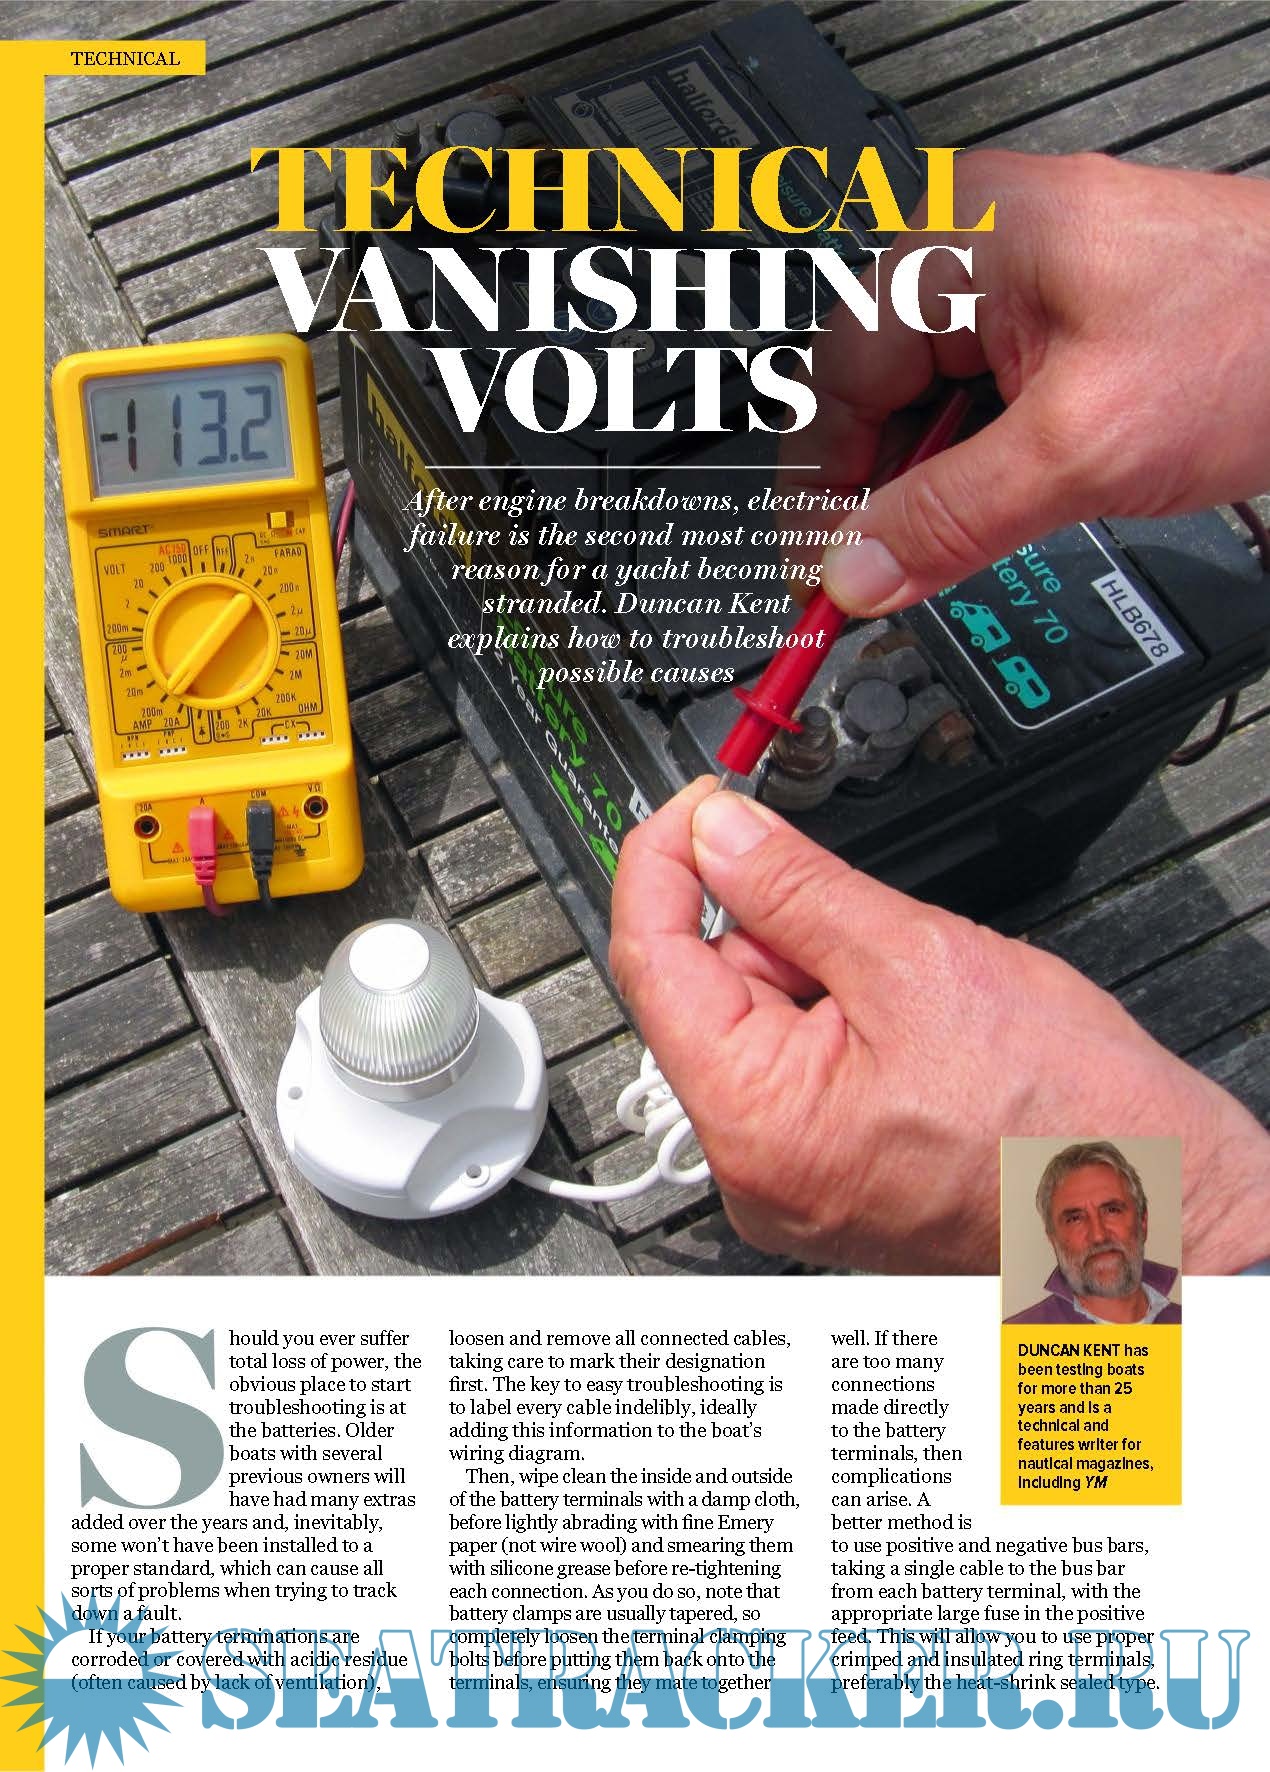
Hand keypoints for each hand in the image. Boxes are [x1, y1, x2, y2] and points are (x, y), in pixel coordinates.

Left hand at [610, 782, 1269, 1273]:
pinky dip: (842, 1019)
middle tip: (870, 924)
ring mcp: (790, 1178)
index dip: (665, 863)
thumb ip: (795, 889)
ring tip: (923, 1001)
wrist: (1153, 1209)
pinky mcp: (828, 1174)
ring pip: (759, 1023)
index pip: (651, 960)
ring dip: (821, 975)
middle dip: (775, 930)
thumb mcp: (918, 961)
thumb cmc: (1065, 1120)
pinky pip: (797, 1067)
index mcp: (756, 1120)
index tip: (697, 806)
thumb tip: (719, 833)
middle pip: (705, 992)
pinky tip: (917, 1032)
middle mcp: (755, 1167)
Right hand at [781, 151, 1269, 614]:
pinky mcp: (1064, 320)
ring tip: (966, 538)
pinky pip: (987, 403)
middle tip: (886, 578)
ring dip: (938, 486)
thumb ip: (951, 520)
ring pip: (933, 407)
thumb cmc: (1261, 332)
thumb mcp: (1080, 450)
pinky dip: (986, 468)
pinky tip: (1011, 503)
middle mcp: (981, 247)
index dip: (820, 493)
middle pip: (877, 394)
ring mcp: (1025, 281)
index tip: (820, 577)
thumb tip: (856, 571)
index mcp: (960, 240)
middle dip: (881, 493)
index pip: (836, 380)